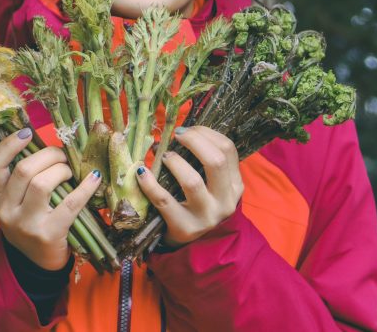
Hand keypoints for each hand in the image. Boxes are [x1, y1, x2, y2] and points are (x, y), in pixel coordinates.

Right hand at [0, 128, 101, 269]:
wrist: (37, 264)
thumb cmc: (30, 222)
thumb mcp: (16, 202)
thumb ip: (23, 177)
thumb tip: (49, 144)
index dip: (9, 145)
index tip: (28, 133)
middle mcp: (6, 210)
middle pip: (24, 170)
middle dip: (48, 156)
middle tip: (61, 157)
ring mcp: (26, 224)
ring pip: (41, 184)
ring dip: (61, 170)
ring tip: (69, 172)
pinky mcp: (49, 234)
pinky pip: (70, 203)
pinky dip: (85, 187)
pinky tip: (93, 179)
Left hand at [135, 126, 243, 247]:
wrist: (196, 246)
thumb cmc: (201, 206)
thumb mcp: (215, 187)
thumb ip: (207, 162)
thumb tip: (183, 130)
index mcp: (234, 186)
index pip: (228, 149)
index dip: (206, 133)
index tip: (188, 129)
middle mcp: (224, 201)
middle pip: (216, 161)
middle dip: (194, 140)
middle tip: (177, 135)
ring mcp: (205, 216)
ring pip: (192, 181)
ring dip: (175, 161)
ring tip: (165, 157)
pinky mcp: (183, 227)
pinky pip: (163, 200)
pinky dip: (149, 183)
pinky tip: (142, 172)